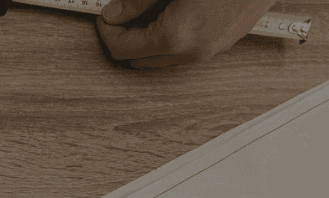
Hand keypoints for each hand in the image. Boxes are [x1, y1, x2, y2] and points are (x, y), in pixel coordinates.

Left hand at [96, 0, 278, 66]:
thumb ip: (137, 1)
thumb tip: (114, 13)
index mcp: (176, 36)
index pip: (122, 48)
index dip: (107, 30)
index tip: (105, 14)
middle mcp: (193, 51)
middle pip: (139, 60)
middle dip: (125, 39)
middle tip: (121, 14)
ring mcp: (211, 51)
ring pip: (161, 59)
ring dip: (147, 41)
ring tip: (146, 13)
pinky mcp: (223, 44)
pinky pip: (184, 51)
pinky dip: (169, 39)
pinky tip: (171, 14)